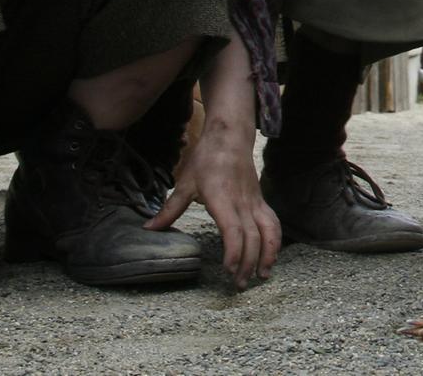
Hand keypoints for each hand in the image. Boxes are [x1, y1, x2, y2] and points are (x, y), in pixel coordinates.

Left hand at [150, 108, 278, 287]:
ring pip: (269, 231)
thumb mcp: (184, 183)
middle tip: (240, 285)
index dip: (235, 252)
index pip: (234, 230)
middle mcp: (242, 203)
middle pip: (253, 237)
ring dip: (268, 254)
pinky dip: (274, 242)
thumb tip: (148, 229)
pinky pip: (272, 223)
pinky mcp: (260, 201)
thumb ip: (169, 210)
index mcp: (222, 199)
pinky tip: (270, 256)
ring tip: (262, 275)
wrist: (230, 136)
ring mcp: (255, 202)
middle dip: (249, 263)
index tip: (229, 270)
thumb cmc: (206, 159)